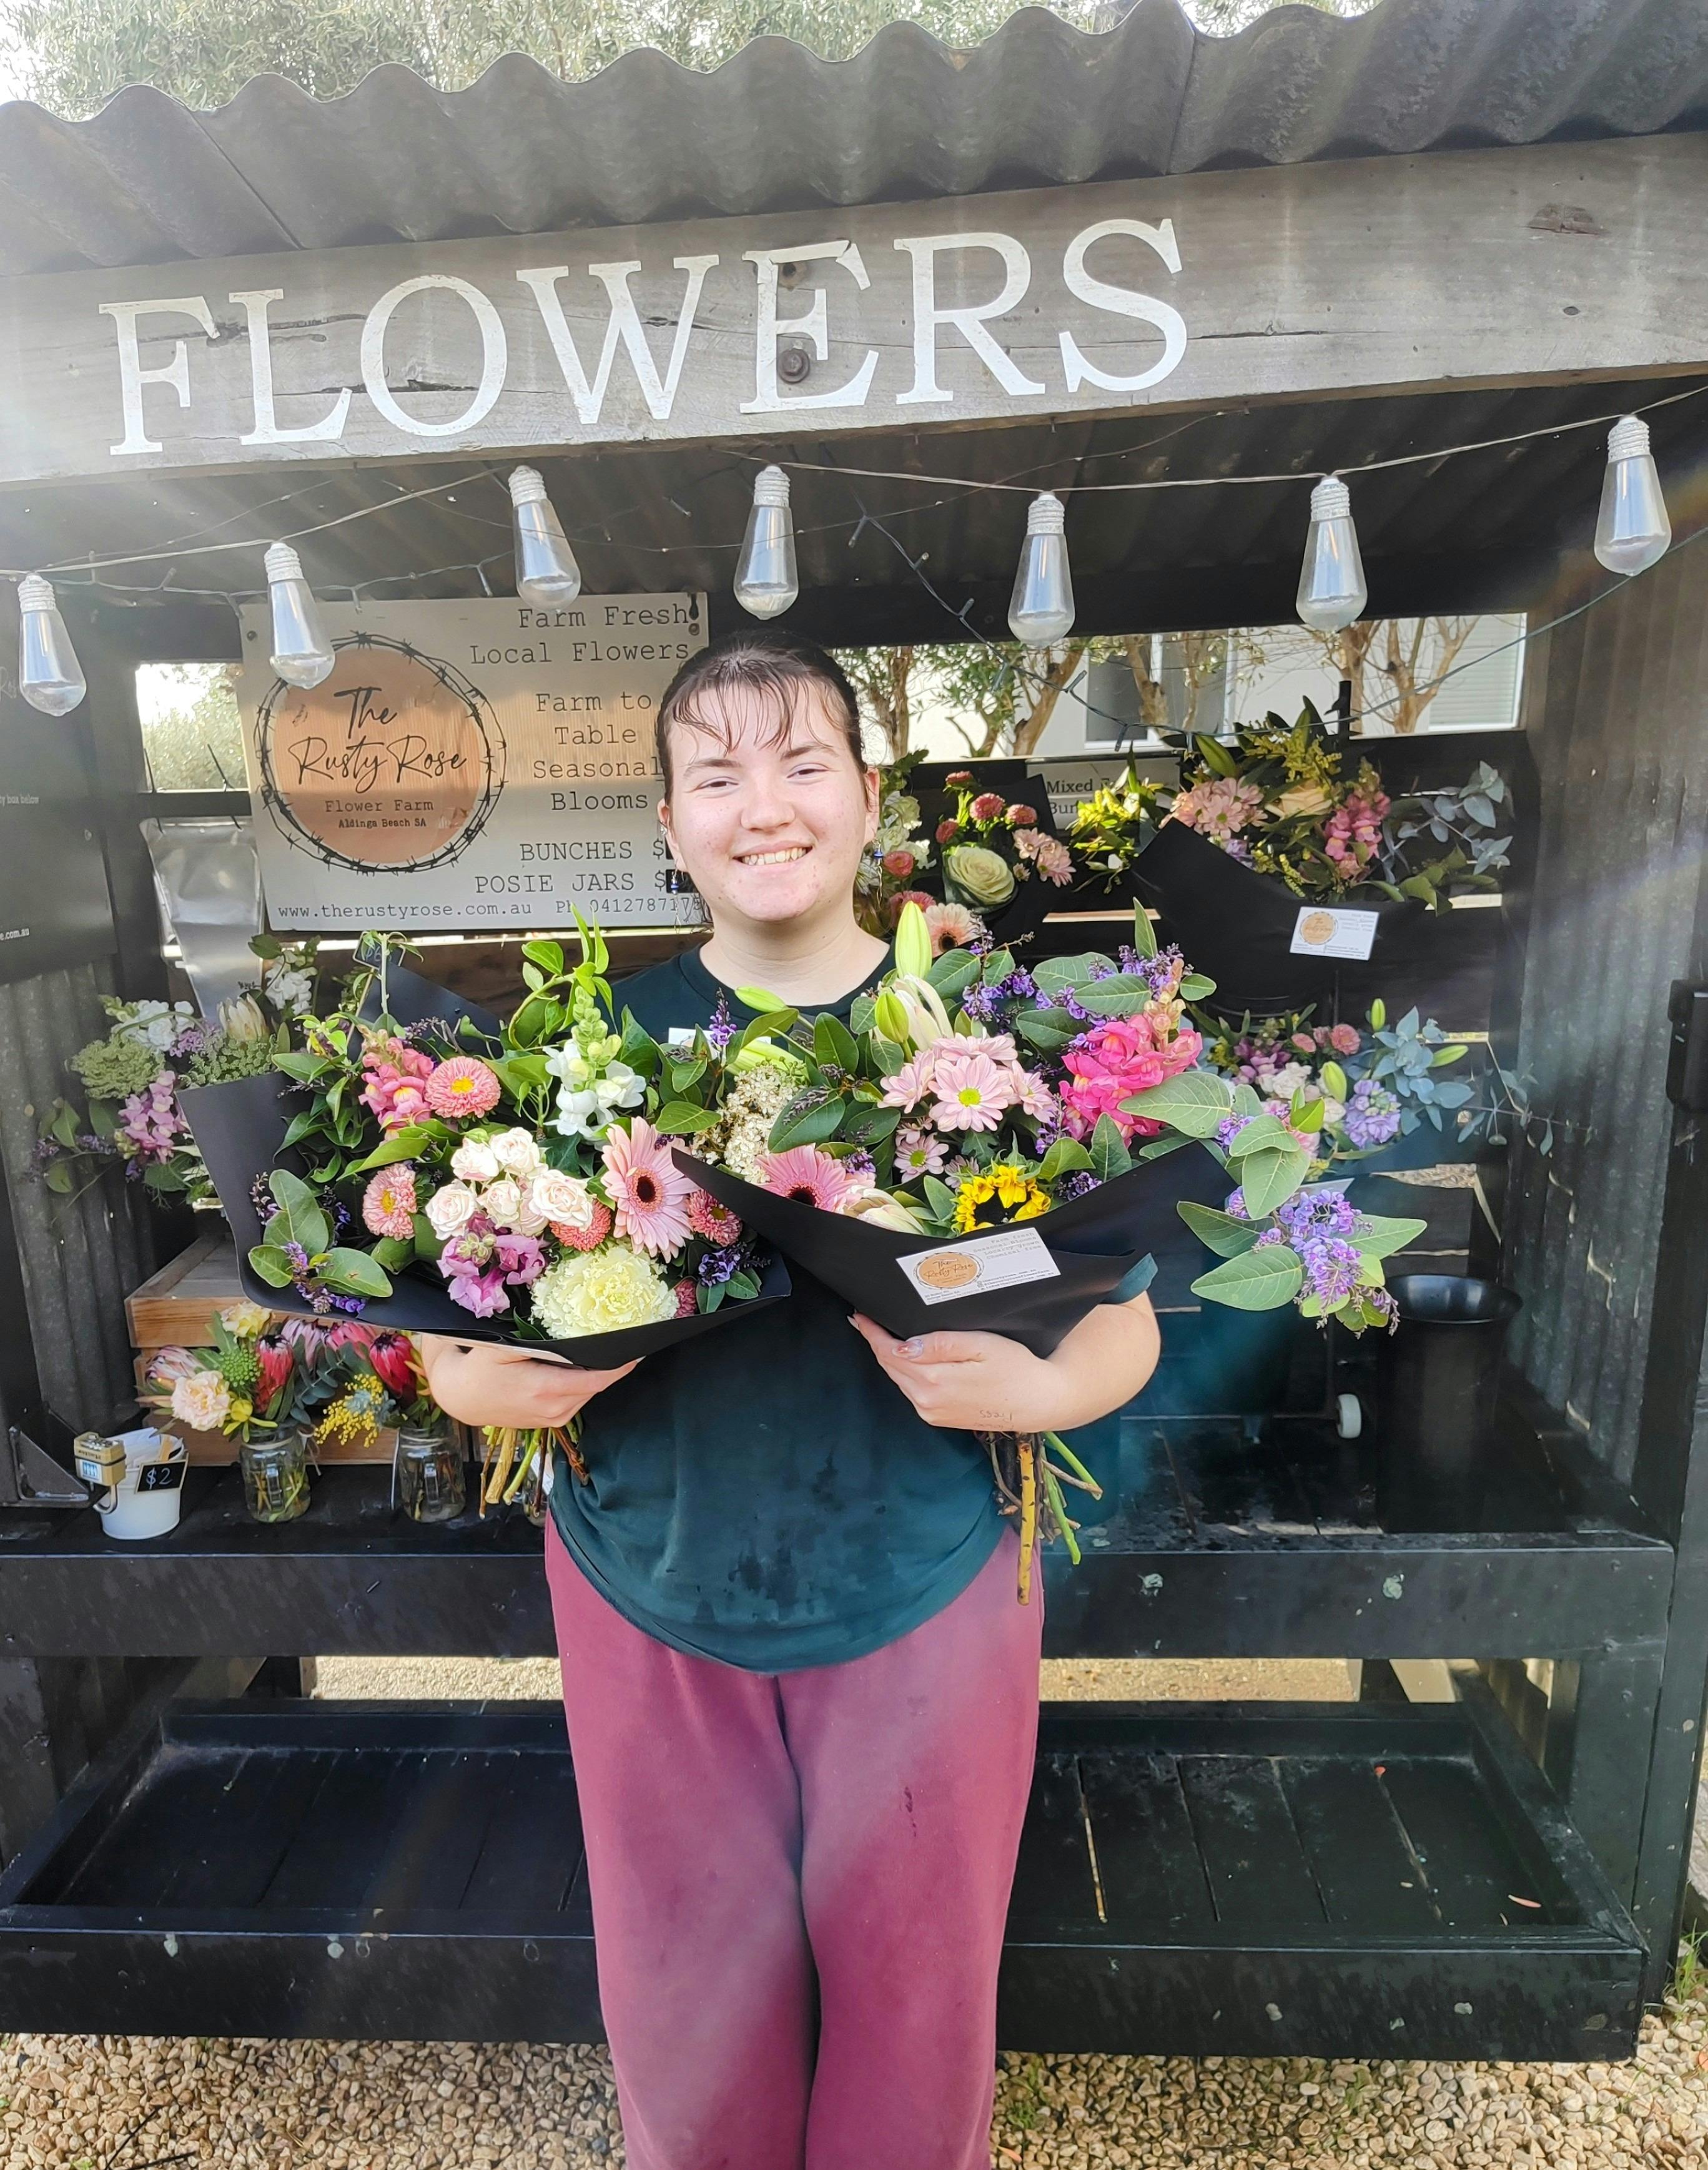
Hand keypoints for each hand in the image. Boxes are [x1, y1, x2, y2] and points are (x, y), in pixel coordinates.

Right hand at [415, 1334, 636, 1430]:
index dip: (622, 1365)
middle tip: (629, 1336)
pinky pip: (579, 1399)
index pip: (597, 1379)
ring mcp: (554, 1418)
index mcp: (545, 1389)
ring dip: (601, 1373)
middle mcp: (554, 1409)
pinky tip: (587, 1364)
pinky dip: (586, 1383)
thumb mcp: (501, 1346)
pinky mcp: (552, 1421)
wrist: (461, 1398)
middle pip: (598, 1385)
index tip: (640, 1346)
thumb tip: (569, 1330)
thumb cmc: (479, 1366)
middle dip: (615, 1363)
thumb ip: (537, 1342)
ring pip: (590, 1392)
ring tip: (612, 1346)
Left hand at [848, 1292, 1159, 1433]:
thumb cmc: (1015, 1366)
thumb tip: (903, 1344)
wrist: (1040, 1401)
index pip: (890, 1352)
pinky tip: (907, 1355)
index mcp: (933, 1381)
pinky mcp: (939, 1417)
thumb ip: (941, 1345)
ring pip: (899, 1378)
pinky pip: (911, 1390)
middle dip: (877, 1341)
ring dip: (889, 1356)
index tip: (861, 1312)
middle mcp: (926, 1401)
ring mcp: (931, 1412)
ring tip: (882, 1332)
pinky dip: (904, 1370)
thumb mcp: (982, 1346)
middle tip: (867, 1317)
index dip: (872, 1331)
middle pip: (890, 1366)